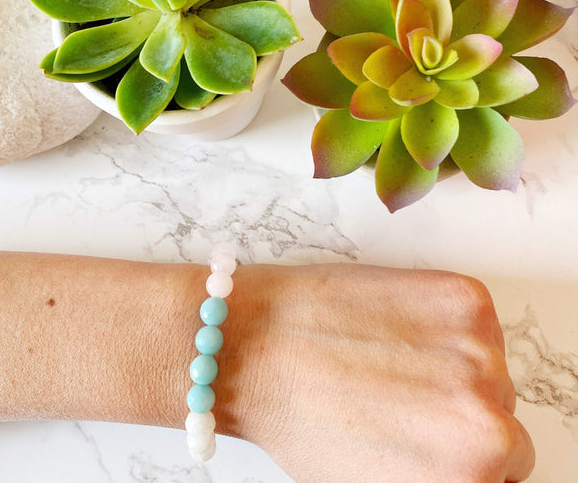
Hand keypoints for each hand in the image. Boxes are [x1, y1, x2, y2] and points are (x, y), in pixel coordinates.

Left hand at [222, 264, 534, 482]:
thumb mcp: (379, 479)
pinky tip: (394, 326)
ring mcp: (477, 345)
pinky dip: (444, 321)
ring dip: (452, 358)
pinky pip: (476, 319)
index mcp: (472, 471)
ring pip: (487, 360)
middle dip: (458, 403)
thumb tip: (467, 457)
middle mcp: (486, 409)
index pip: (505, 463)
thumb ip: (440, 473)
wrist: (255, 342)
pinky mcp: (462, 295)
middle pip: (499, 409)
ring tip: (391, 355)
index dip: (461, 445)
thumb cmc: (299, 417)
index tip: (440, 431)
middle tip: (405, 393)